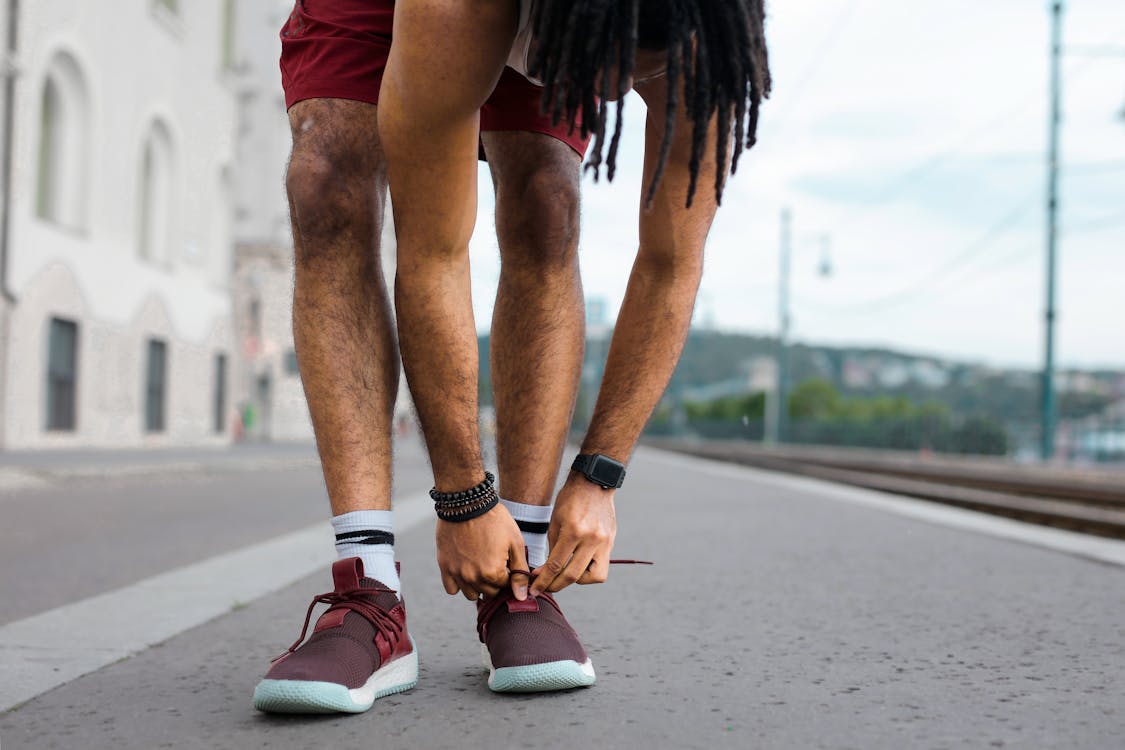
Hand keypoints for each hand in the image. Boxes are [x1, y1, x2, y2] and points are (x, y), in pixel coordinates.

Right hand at [436, 503, 529, 600]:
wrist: (467, 503)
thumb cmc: (495, 520)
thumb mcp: (515, 542)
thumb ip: (520, 572)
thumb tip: (521, 597)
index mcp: (493, 573)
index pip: (505, 587)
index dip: (507, 574)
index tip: (505, 560)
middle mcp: (473, 577)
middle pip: (489, 593)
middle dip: (494, 581)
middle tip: (493, 561)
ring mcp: (457, 573)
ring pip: (471, 595)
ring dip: (478, 586)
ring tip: (480, 566)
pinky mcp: (445, 566)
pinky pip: (452, 589)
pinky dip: (459, 584)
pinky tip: (466, 569)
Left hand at [531, 475, 616, 595]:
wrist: (594, 483)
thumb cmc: (570, 499)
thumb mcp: (555, 521)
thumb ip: (553, 547)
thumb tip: (547, 571)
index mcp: (574, 531)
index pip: (556, 565)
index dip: (543, 580)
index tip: (535, 588)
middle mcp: (591, 538)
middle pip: (573, 575)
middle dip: (556, 585)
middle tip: (545, 588)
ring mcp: (604, 542)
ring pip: (593, 577)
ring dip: (577, 581)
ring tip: (566, 574)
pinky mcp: (611, 543)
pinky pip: (602, 568)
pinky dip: (590, 573)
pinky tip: (579, 566)